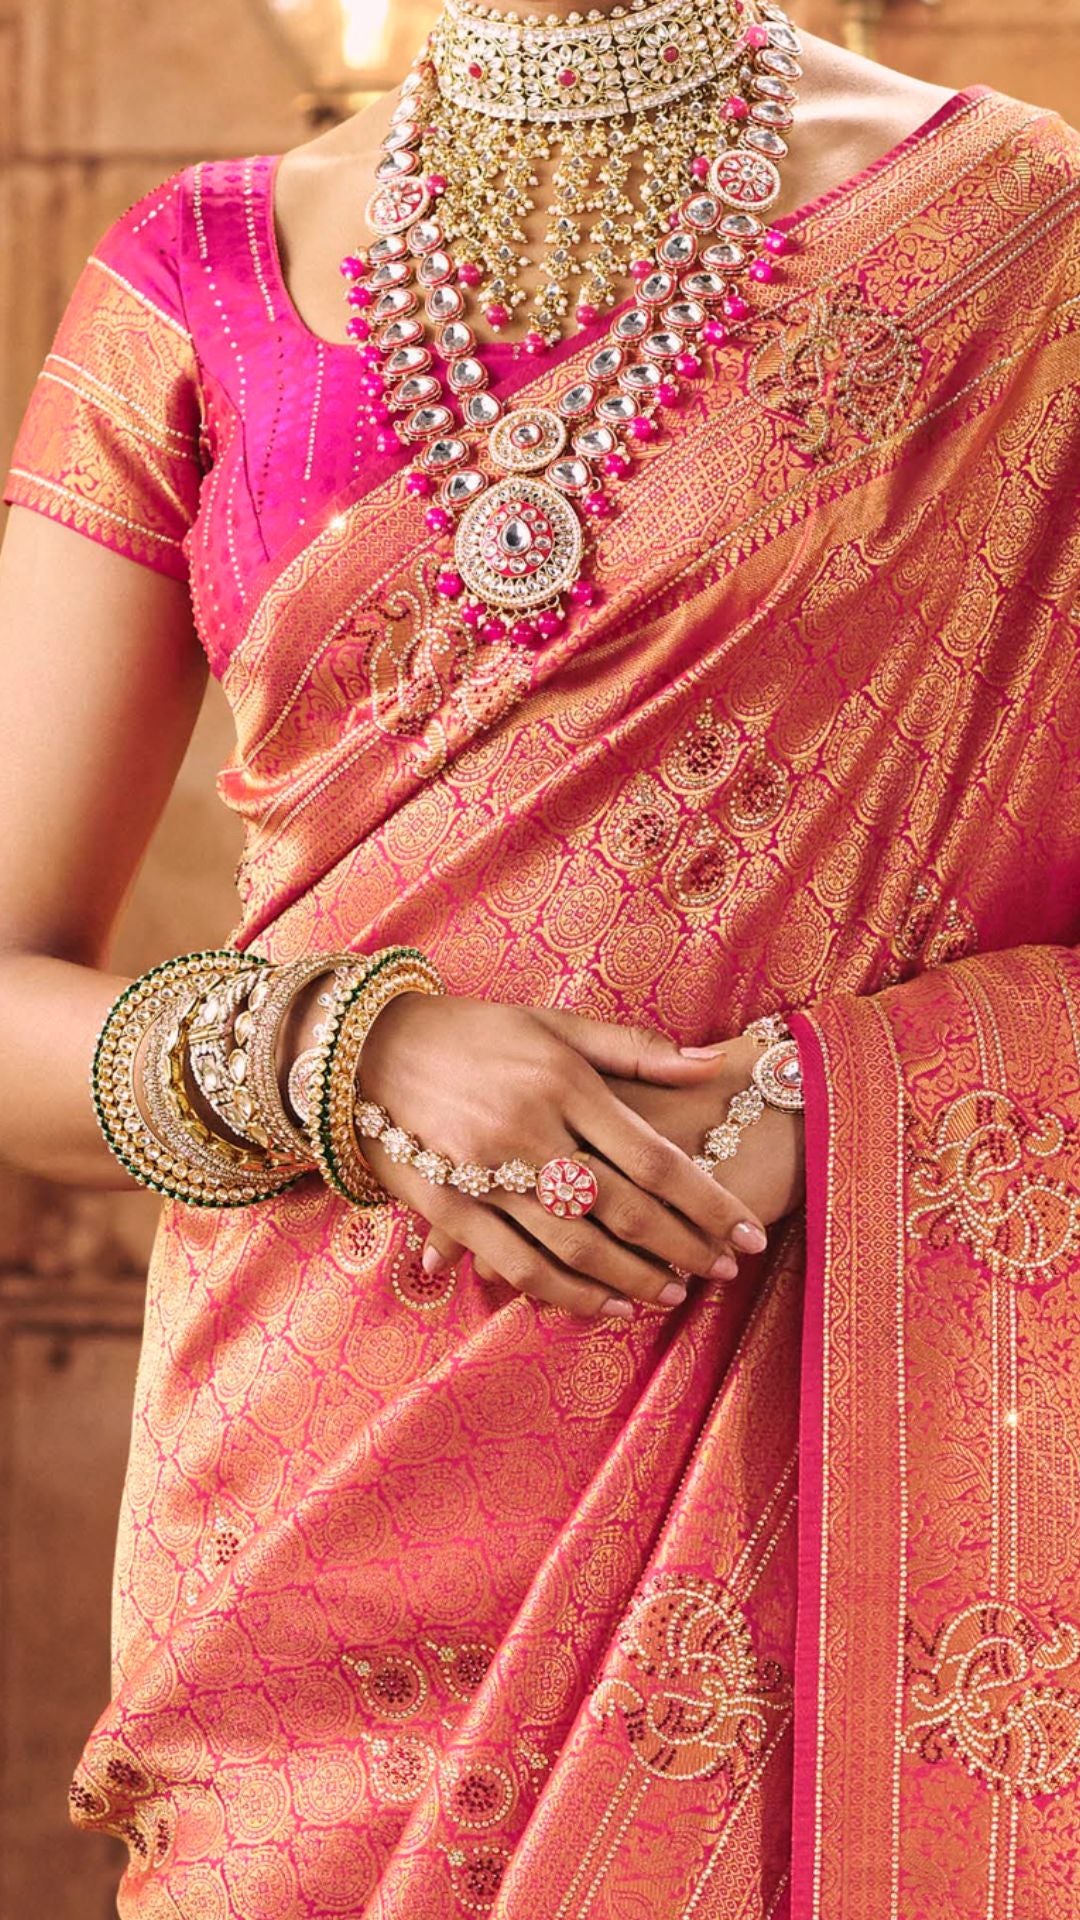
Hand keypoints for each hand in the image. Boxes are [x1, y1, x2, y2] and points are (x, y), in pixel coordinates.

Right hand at [350, 995, 768, 1319]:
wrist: (368, 1048)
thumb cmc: (475, 1032)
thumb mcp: (554, 1024)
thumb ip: (635, 1049)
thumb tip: (714, 1063)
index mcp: (563, 1082)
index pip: (654, 1156)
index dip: (707, 1203)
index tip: (749, 1235)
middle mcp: (529, 1130)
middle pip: (624, 1208)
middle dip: (683, 1247)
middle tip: (723, 1272)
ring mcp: (486, 1174)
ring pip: (576, 1246)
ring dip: (633, 1278)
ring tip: (674, 1294)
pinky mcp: (448, 1207)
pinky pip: (518, 1265)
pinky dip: (568, 1294)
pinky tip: (608, 1306)